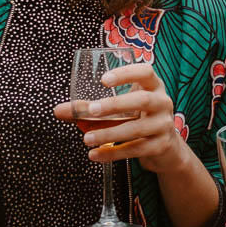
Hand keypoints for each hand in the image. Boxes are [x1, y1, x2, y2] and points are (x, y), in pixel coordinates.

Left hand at [52, 63, 190, 174]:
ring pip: (137, 128)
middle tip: (91, 111)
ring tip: (87, 139)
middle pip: (142, 100)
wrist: (166, 148)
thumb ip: (90, 109)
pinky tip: (96, 154)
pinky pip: (136, 149)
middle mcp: (162, 102)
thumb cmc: (138, 119)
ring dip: (109, 133)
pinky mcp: (160, 146)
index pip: (145, 72)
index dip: (126, 74)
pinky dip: (113, 153)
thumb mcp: (120, 109)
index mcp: (153, 86)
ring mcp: (164, 125)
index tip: (104, 80)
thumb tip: (59, 111)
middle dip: (115, 104)